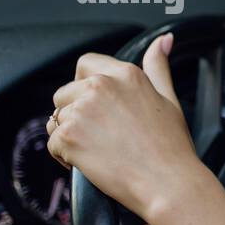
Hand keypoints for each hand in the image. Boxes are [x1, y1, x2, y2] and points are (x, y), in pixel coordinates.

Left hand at [47, 33, 206, 221]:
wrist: (169, 184)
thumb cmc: (172, 147)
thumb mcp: (169, 100)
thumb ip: (158, 67)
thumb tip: (163, 41)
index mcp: (124, 74)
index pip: (85, 65)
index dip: (86, 86)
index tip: (99, 107)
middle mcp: (100, 87)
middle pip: (65, 94)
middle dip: (77, 115)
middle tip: (105, 137)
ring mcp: (82, 111)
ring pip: (57, 119)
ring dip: (71, 136)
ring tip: (100, 152)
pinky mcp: (68, 136)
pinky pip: (53, 143)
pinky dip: (66, 157)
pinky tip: (92, 163)